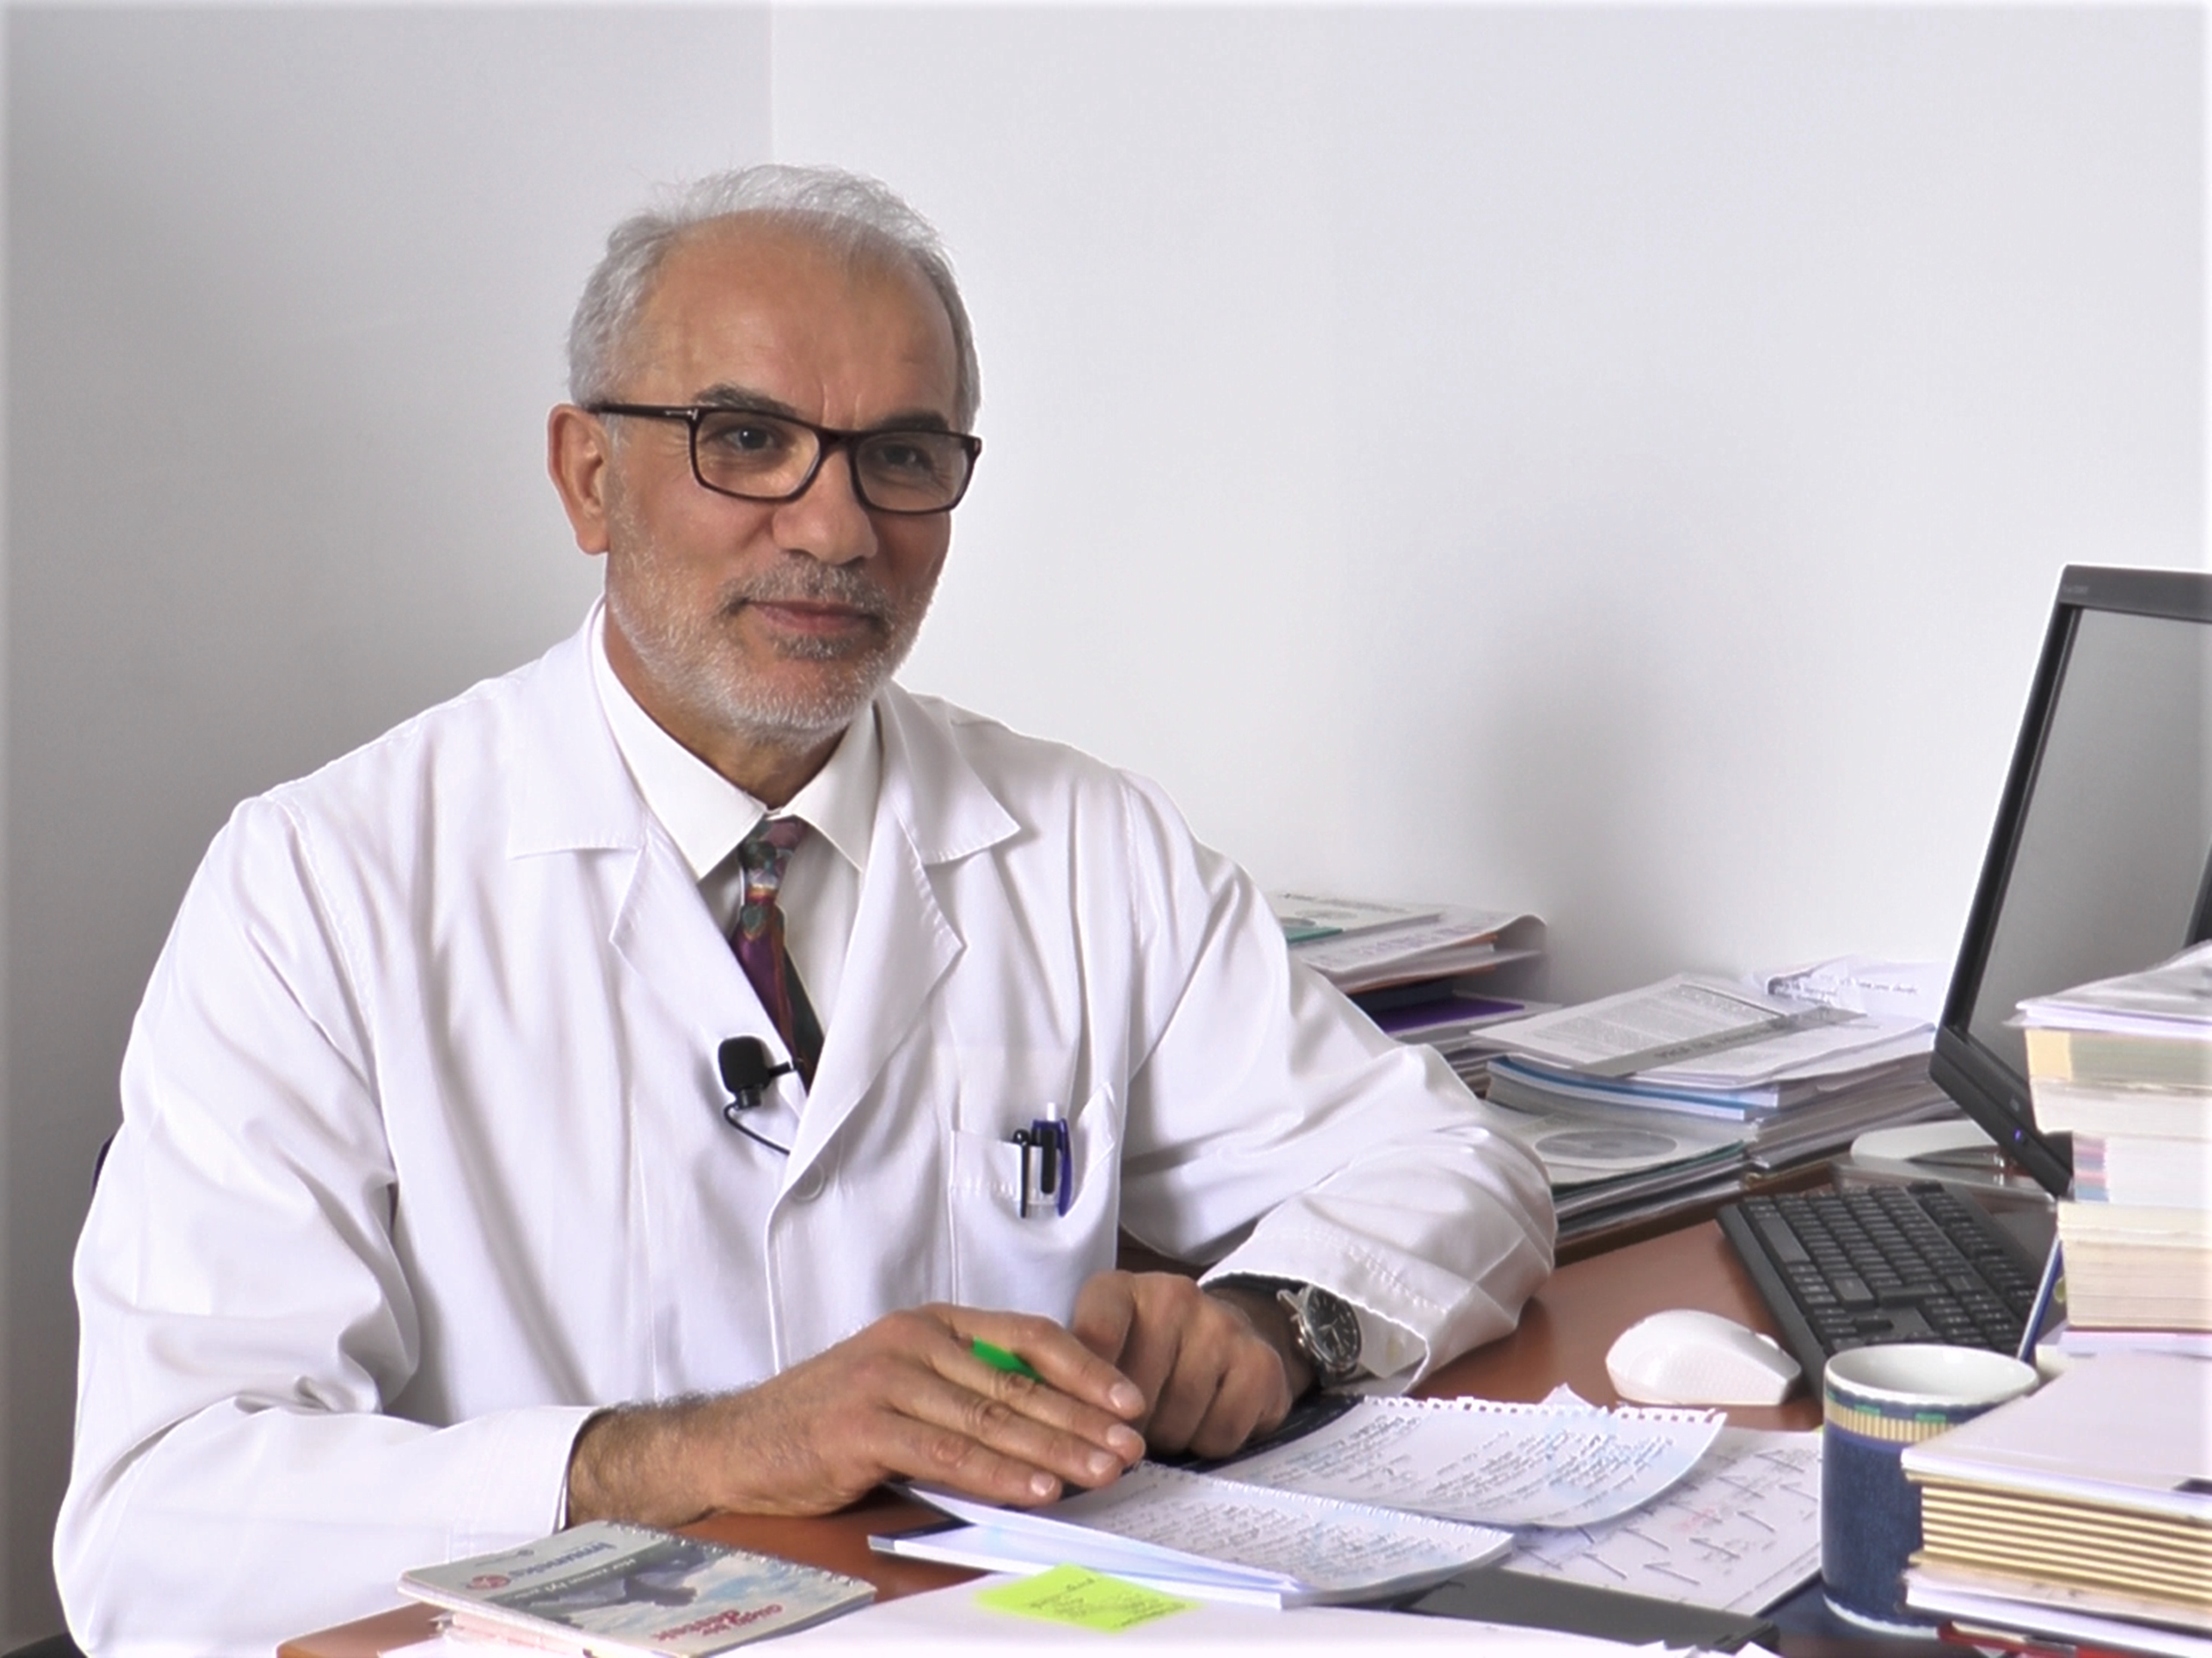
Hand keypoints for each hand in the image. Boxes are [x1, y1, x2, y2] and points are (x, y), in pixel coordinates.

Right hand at [565, 1305, 1146, 1526]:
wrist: (737, 1443)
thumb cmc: (828, 1421)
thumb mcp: (904, 1386)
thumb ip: (966, 1392)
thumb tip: (1051, 1425)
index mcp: (930, 1324)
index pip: (1025, 1336)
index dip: (1084, 1368)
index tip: (1129, 1400)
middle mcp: (912, 1340)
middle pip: (1017, 1382)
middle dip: (1084, 1419)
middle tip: (1133, 1447)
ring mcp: (886, 1378)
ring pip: (991, 1418)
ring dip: (1055, 1449)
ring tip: (1102, 1471)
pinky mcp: (863, 1425)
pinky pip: (947, 1452)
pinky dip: (998, 1473)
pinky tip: (1036, 1489)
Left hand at [1070, 1271, 1302, 1459]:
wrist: (1227, 1332)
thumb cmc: (1146, 1350)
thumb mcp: (1099, 1348)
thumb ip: (1069, 1380)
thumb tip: (1050, 1437)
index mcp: (1118, 1290)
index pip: (1093, 1340)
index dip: (1082, 1396)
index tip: (1083, 1429)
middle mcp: (1173, 1296)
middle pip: (1134, 1398)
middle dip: (1126, 1431)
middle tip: (1128, 1431)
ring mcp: (1222, 1327)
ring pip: (1177, 1423)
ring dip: (1167, 1440)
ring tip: (1167, 1419)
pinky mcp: (1262, 1363)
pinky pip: (1220, 1436)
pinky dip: (1208, 1443)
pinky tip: (1205, 1418)